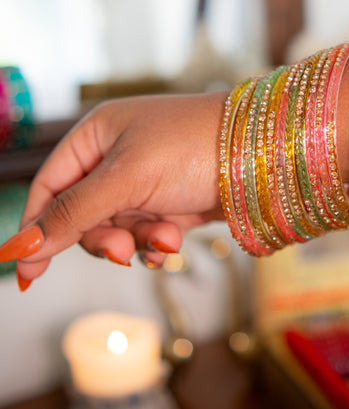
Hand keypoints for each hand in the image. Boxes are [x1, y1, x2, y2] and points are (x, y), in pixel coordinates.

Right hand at [0, 92, 226, 287]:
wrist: (264, 153)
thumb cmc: (194, 146)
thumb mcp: (127, 179)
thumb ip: (74, 213)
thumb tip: (22, 247)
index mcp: (97, 135)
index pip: (50, 186)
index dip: (36, 228)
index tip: (27, 272)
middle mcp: (116, 155)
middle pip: (81, 215)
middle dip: (102, 237)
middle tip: (121, 251)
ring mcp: (144, 179)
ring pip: (115, 228)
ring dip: (137, 240)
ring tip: (167, 237)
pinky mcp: (169, 200)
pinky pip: (145, 233)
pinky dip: (157, 241)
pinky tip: (175, 240)